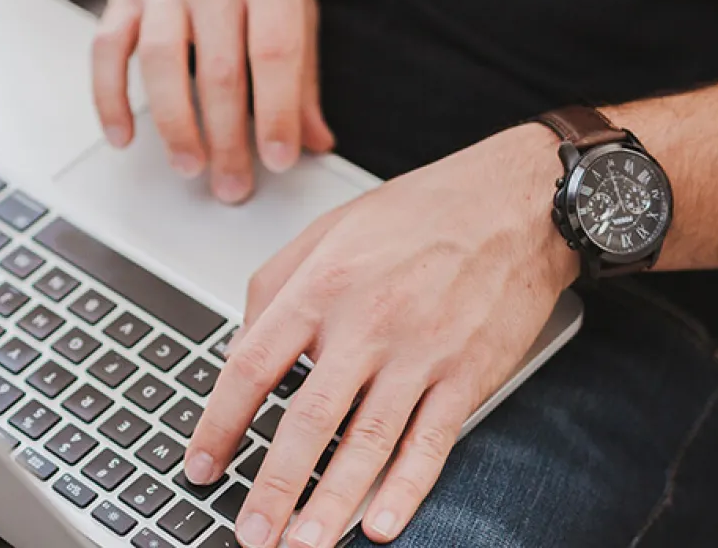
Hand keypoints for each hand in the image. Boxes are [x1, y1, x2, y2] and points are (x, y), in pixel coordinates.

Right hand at [94, 0, 332, 202]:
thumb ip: (304, 64)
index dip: (277, 113)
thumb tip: (314, 136)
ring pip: (162, 63)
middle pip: (218, 69)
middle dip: (227, 138)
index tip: (282, 159)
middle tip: (233, 185)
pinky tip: (123, 135)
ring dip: (175, 124)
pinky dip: (110, 98)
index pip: (275, 52)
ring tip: (189, 165)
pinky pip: (108, 51)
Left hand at [182, 125, 579, 546]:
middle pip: (307, 418)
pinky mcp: (468, 375)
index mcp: (320, 286)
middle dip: (272, 485)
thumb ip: (273, 288)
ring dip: (331, 502)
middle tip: (248, 531)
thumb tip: (241, 345)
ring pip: (367, 443)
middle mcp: (365, 322)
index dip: (219, 421)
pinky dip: (406, 488)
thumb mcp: (325, 231)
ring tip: (303, 544)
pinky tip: (379, 523)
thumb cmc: (417, 214)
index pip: (251, 365)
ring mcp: (420, 353)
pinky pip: (431, 442)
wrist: (516, 202)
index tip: (201, 462)